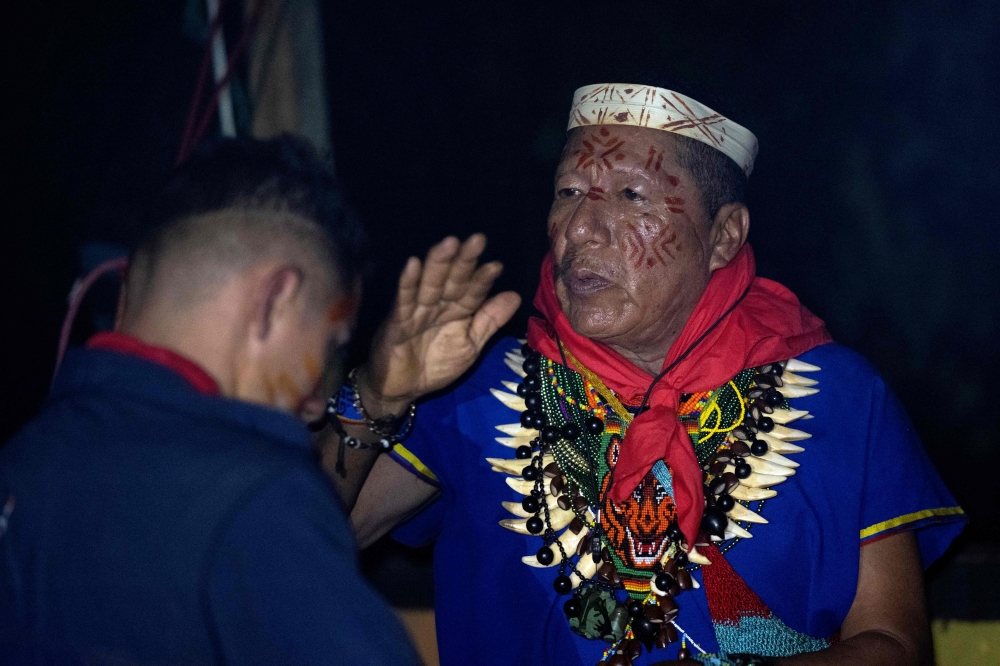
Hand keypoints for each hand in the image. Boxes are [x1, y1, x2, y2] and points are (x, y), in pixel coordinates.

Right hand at [355, 234, 520, 415]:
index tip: (496, 266)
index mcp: (457, 311)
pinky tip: (413, 264)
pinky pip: (403, 301)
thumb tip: (515, 295)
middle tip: (477, 240)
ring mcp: (416, 311)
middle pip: (452, 280)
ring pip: (429, 285)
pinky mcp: (397, 322)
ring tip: (450, 243)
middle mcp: (438, 306)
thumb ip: (490, 321)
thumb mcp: (470, 345)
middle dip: (464, 261)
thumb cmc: (435, 365)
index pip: (472, 292)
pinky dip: (407, 283)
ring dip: (438, 264)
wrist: (401, 389)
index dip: (483, 279)